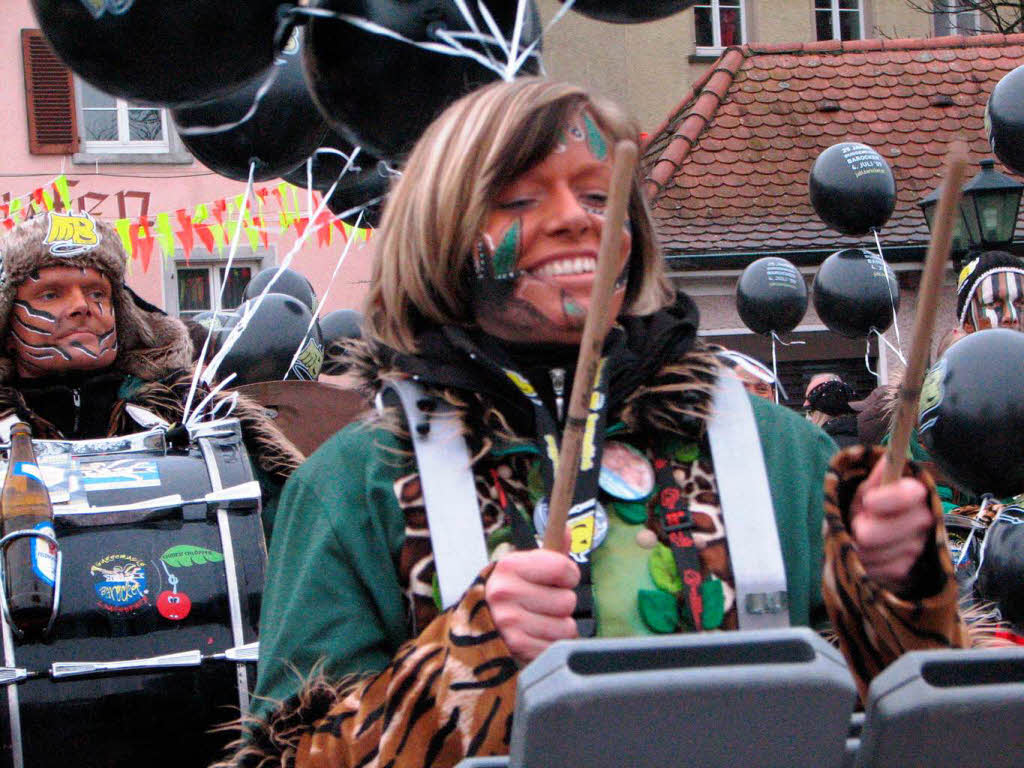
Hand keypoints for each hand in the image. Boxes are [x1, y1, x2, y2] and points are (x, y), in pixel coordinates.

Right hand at [485, 527, 579, 664]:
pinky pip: (556, 646)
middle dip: (561, 605)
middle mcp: (506, 592)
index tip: (557, 580)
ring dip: (558, 627)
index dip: (568, 576)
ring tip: (538, 622)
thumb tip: (566, 529)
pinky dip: (550, 645)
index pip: (564, 568)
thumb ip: (550, 552)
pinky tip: (534, 638)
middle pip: (568, 600)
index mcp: (510, 566)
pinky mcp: (516, 646)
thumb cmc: (511, 594)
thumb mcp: (525, 568)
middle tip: (542, 605)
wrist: (479, 628)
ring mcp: (509, 621)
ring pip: (566, 626)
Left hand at [849, 456, 933, 592]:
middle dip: (862, 530)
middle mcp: (925, 518)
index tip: (867, 502)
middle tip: (857, 526)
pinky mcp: (911, 570)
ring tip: (859, 542)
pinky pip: (882, 570)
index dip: (886, 500)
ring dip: (861, 549)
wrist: (871, 543)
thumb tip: (886, 458)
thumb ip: (874, 480)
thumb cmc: (866, 511)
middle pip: (882, 531)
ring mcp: (919, 546)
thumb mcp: (865, 492)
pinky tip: (869, 557)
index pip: (910, 494)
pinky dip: (869, 565)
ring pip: (877, 552)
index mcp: (914, 492)